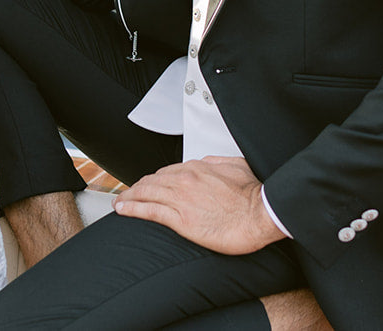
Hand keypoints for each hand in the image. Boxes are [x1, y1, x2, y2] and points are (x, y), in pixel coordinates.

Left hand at [113, 156, 284, 254]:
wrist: (262, 214)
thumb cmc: (254, 194)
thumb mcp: (237, 165)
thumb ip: (218, 162)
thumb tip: (208, 162)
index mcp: (199, 168)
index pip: (168, 171)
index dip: (155, 179)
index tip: (149, 184)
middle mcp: (185, 180)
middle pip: (152, 181)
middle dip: (138, 187)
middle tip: (129, 193)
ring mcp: (181, 199)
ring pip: (146, 193)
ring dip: (129, 196)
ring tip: (120, 201)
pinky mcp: (180, 219)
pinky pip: (148, 210)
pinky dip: (132, 208)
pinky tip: (123, 209)